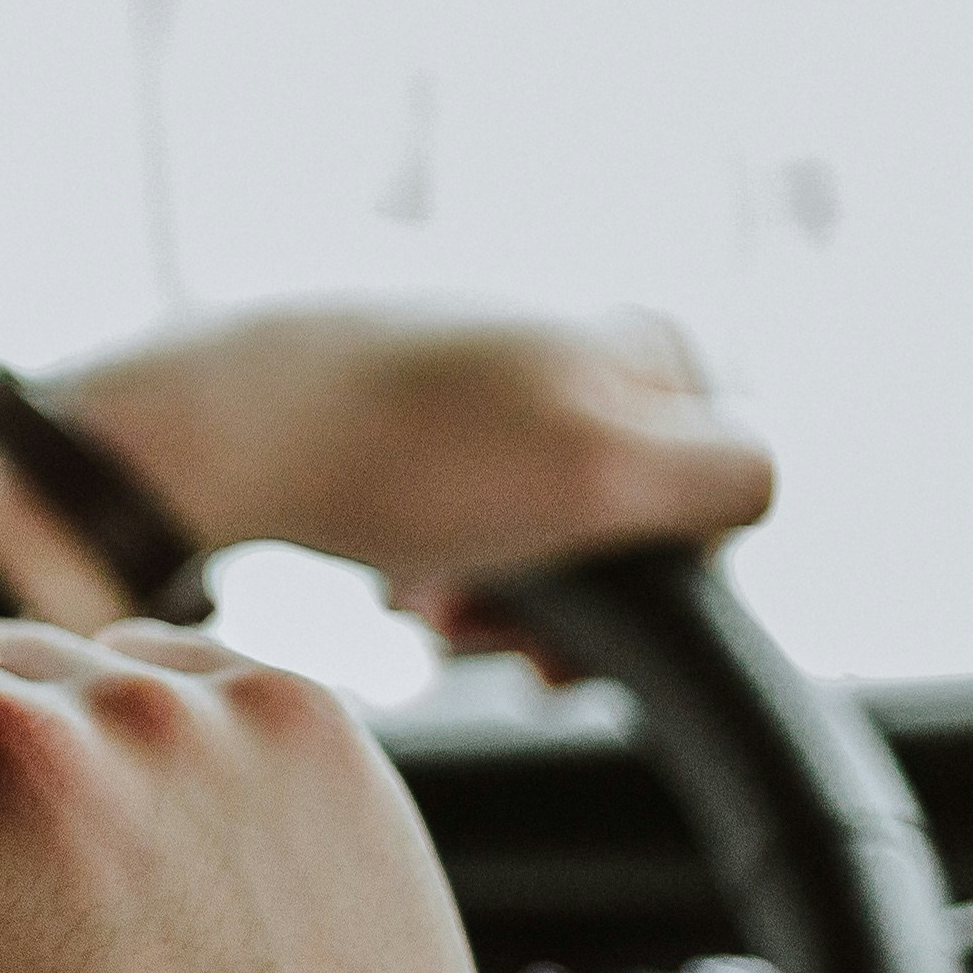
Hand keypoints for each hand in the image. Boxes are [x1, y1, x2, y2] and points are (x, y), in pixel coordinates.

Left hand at [44, 303, 772, 635]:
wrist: (212, 428)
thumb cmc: (410, 455)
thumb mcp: (606, 466)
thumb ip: (728, 474)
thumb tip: (760, 485)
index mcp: (643, 340)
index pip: (721, 505)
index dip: (657, 589)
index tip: (569, 631)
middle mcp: (574, 341)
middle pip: (622, 523)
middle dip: (565, 599)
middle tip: (479, 632)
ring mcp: (485, 374)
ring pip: (538, 531)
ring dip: (495, 593)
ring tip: (423, 609)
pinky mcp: (403, 410)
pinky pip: (457, 515)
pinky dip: (433, 561)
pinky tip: (388, 583)